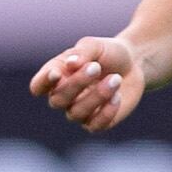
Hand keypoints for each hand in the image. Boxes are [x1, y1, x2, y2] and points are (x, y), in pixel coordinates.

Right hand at [32, 35, 148, 129]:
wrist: (133, 64)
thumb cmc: (108, 52)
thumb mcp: (95, 46)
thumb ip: (82, 53)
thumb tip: (70, 64)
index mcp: (56, 75)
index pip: (38, 86)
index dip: (43, 83)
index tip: (57, 74)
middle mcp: (63, 96)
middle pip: (57, 100)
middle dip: (76, 84)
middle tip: (96, 66)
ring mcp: (79, 111)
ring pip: (76, 113)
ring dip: (97, 96)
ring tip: (116, 78)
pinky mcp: (97, 122)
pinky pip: (94, 125)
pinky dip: (106, 111)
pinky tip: (118, 96)